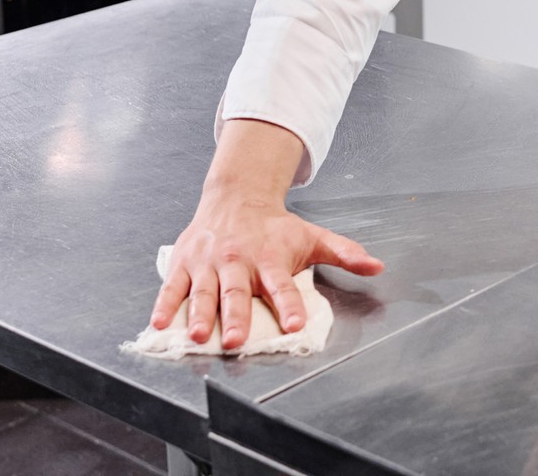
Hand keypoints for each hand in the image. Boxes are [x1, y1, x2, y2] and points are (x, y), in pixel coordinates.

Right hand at [149, 119, 382, 349]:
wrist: (236, 196)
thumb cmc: (275, 226)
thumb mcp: (311, 236)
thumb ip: (343, 252)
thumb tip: (377, 266)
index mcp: (270, 258)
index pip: (282, 285)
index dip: (289, 305)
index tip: (295, 325)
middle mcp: (238, 260)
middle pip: (238, 291)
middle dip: (236, 316)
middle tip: (236, 341)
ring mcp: (209, 262)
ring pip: (202, 290)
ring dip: (198, 313)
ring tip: (196, 335)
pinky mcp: (184, 262)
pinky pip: (172, 285)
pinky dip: (165, 304)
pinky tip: (160, 323)